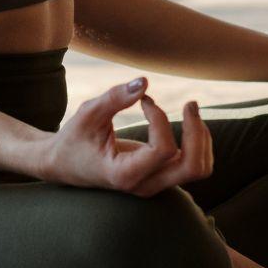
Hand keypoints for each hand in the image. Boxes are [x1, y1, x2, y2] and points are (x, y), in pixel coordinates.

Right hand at [35, 77, 212, 196]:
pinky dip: (199, 143)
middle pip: (193, 167)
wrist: (64, 165)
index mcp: (125, 175)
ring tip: (190, 111)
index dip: (161, 119)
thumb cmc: (74, 139)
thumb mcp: (88, 114)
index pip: (163, 150)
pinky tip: (186, 123)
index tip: (145, 101)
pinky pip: (194, 165)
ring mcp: (155, 184)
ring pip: (200, 169)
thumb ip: (115, 98)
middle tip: (189, 103)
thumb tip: (144, 82)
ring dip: (202, 139)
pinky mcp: (160, 177)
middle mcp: (145, 185)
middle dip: (198, 132)